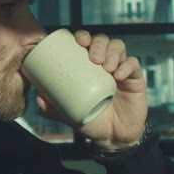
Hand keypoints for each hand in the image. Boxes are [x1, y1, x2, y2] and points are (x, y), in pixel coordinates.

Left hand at [35, 29, 147, 151]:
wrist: (111, 137)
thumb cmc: (90, 120)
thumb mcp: (67, 114)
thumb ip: (52, 108)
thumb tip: (38, 98)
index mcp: (87, 65)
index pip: (86, 42)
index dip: (82, 36)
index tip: (78, 40)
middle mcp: (104, 62)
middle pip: (102, 40)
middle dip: (97, 43)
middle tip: (93, 57)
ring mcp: (120, 68)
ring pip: (119, 47)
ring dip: (112, 52)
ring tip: (106, 66)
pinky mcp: (135, 78)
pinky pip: (134, 65)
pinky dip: (126, 66)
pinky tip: (119, 75)